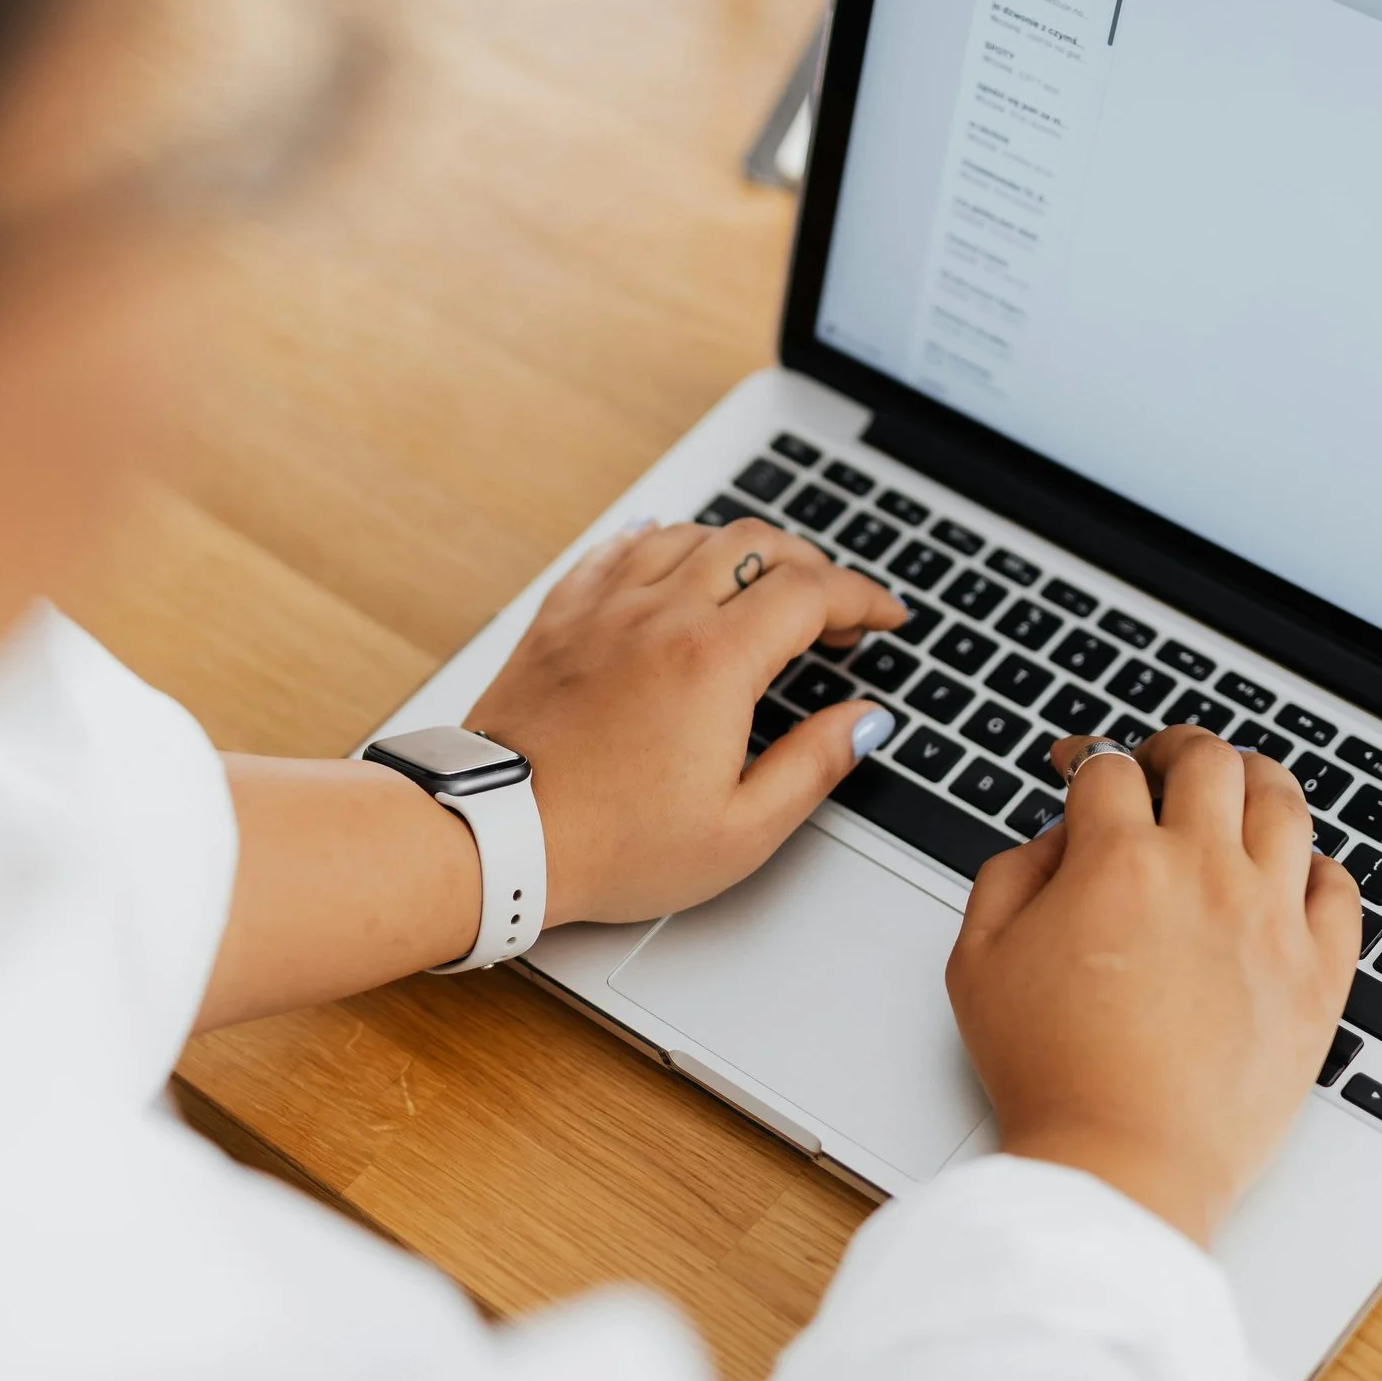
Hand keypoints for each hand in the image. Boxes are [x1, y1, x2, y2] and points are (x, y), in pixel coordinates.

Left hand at [465, 518, 908, 926]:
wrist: (496, 835)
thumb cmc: (612, 845)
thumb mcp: (740, 831)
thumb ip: (814, 766)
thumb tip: (864, 721)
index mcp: (715, 661)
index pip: (812, 593)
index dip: (863, 597)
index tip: (885, 616)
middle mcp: (660, 615)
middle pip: (755, 545)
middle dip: (811, 566)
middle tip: (832, 610)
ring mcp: (604, 608)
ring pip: (688, 535)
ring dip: (739, 549)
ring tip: (761, 585)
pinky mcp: (559, 617)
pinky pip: (618, 549)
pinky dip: (660, 542)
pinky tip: (669, 556)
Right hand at [946, 727, 1360, 1244]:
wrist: (1122, 1162)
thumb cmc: (1048, 1072)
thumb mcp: (977, 959)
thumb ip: (1009, 873)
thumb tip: (1056, 838)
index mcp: (1118, 861)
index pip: (1110, 768)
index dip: (1086, 757)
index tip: (1079, 770)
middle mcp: (1206, 873)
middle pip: (1210, 760)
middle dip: (1175, 748)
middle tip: (1160, 762)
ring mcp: (1273, 921)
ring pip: (1285, 802)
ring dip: (1253, 781)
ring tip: (1234, 791)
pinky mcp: (1319, 976)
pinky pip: (1339, 888)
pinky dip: (1314, 865)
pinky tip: (1288, 873)